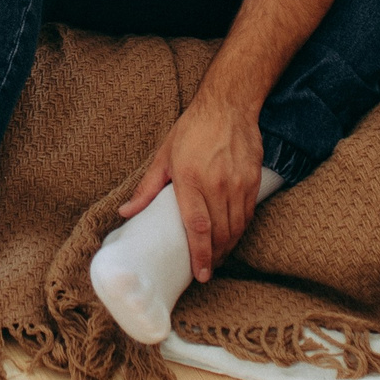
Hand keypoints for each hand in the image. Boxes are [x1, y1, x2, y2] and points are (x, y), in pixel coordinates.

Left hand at [118, 95, 263, 281]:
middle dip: (214, 257)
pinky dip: (240, 231)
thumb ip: (147, 188)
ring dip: (228, 247)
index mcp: (190, 179)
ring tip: (218, 258)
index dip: (199, 255)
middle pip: (219, 233)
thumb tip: (126, 213)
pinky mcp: (253, 181)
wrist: (228, 106)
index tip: (200, 274)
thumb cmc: (192, 130)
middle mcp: (217, 185)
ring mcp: (238, 184)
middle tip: (206, 271)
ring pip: (236, 228)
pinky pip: (248, 215)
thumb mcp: (164, 156)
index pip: (197, 227)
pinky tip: (232, 236)